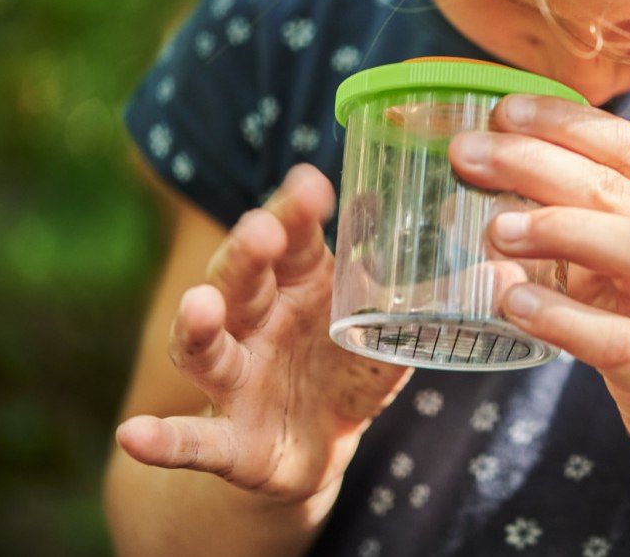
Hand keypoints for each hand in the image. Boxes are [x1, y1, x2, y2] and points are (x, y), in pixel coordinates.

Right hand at [115, 165, 411, 501]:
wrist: (319, 446)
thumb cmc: (351, 369)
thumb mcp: (389, 333)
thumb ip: (421, 299)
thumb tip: (496, 260)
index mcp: (301, 287)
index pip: (292, 240)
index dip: (295, 213)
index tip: (312, 184)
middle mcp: (258, 322)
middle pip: (242, 279)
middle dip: (248, 252)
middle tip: (262, 230)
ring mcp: (238, 379)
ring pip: (208, 348)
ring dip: (197, 326)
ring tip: (197, 306)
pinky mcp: (229, 440)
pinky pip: (192, 441)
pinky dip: (162, 440)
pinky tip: (133, 436)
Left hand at [448, 95, 629, 470]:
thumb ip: (571, 219)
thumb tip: (476, 194)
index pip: (619, 143)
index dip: (560, 119)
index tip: (501, 110)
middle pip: (611, 187)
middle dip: (535, 162)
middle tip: (467, 155)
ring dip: (559, 230)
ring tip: (496, 230)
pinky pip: (613, 340)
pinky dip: (562, 319)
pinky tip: (515, 304)